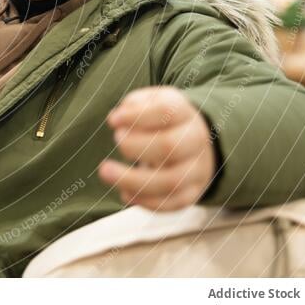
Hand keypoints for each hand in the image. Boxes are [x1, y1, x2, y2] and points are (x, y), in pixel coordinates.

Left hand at [98, 86, 216, 210]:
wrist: (198, 141)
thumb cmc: (164, 119)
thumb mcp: (153, 101)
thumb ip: (134, 104)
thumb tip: (117, 119)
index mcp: (184, 113)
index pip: (165, 111)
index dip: (136, 116)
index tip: (112, 121)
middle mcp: (196, 141)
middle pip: (168, 146)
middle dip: (134, 146)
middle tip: (116, 138)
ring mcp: (197, 169)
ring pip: (170, 181)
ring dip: (133, 180)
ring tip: (105, 172)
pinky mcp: (193, 193)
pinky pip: (172, 204)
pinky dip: (145, 201)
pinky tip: (124, 193)